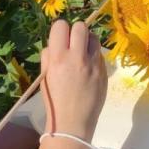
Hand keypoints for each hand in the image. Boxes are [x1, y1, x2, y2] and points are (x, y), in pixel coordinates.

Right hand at [40, 19, 107, 139]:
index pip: (61, 26)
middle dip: (75, 31)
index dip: (60, 30)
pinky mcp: (104, 71)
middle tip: (72, 43)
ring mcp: (94, 64)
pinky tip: (88, 69)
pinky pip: (99, 54)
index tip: (60, 39)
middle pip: (80, 26)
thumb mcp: (44, 77)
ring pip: (94, 37)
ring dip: (87, 41)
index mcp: (59, 58)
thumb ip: (49, 57)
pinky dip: (93, 56)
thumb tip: (54, 45)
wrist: (73, 122)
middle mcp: (77, 57)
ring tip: (82, 54)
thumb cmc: (55, 101)